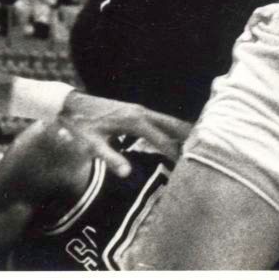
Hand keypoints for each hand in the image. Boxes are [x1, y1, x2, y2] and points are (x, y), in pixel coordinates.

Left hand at [57, 90, 191, 175]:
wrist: (72, 105)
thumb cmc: (82, 127)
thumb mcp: (93, 145)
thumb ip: (111, 158)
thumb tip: (128, 173)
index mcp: (134, 121)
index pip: (162, 141)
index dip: (175, 155)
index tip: (187, 168)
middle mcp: (141, 112)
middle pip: (172, 125)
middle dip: (188, 138)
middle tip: (205, 151)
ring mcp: (140, 109)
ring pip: (168, 120)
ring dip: (182, 131)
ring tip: (198, 143)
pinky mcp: (136, 110)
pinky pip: (160, 119)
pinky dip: (171, 127)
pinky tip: (176, 136)